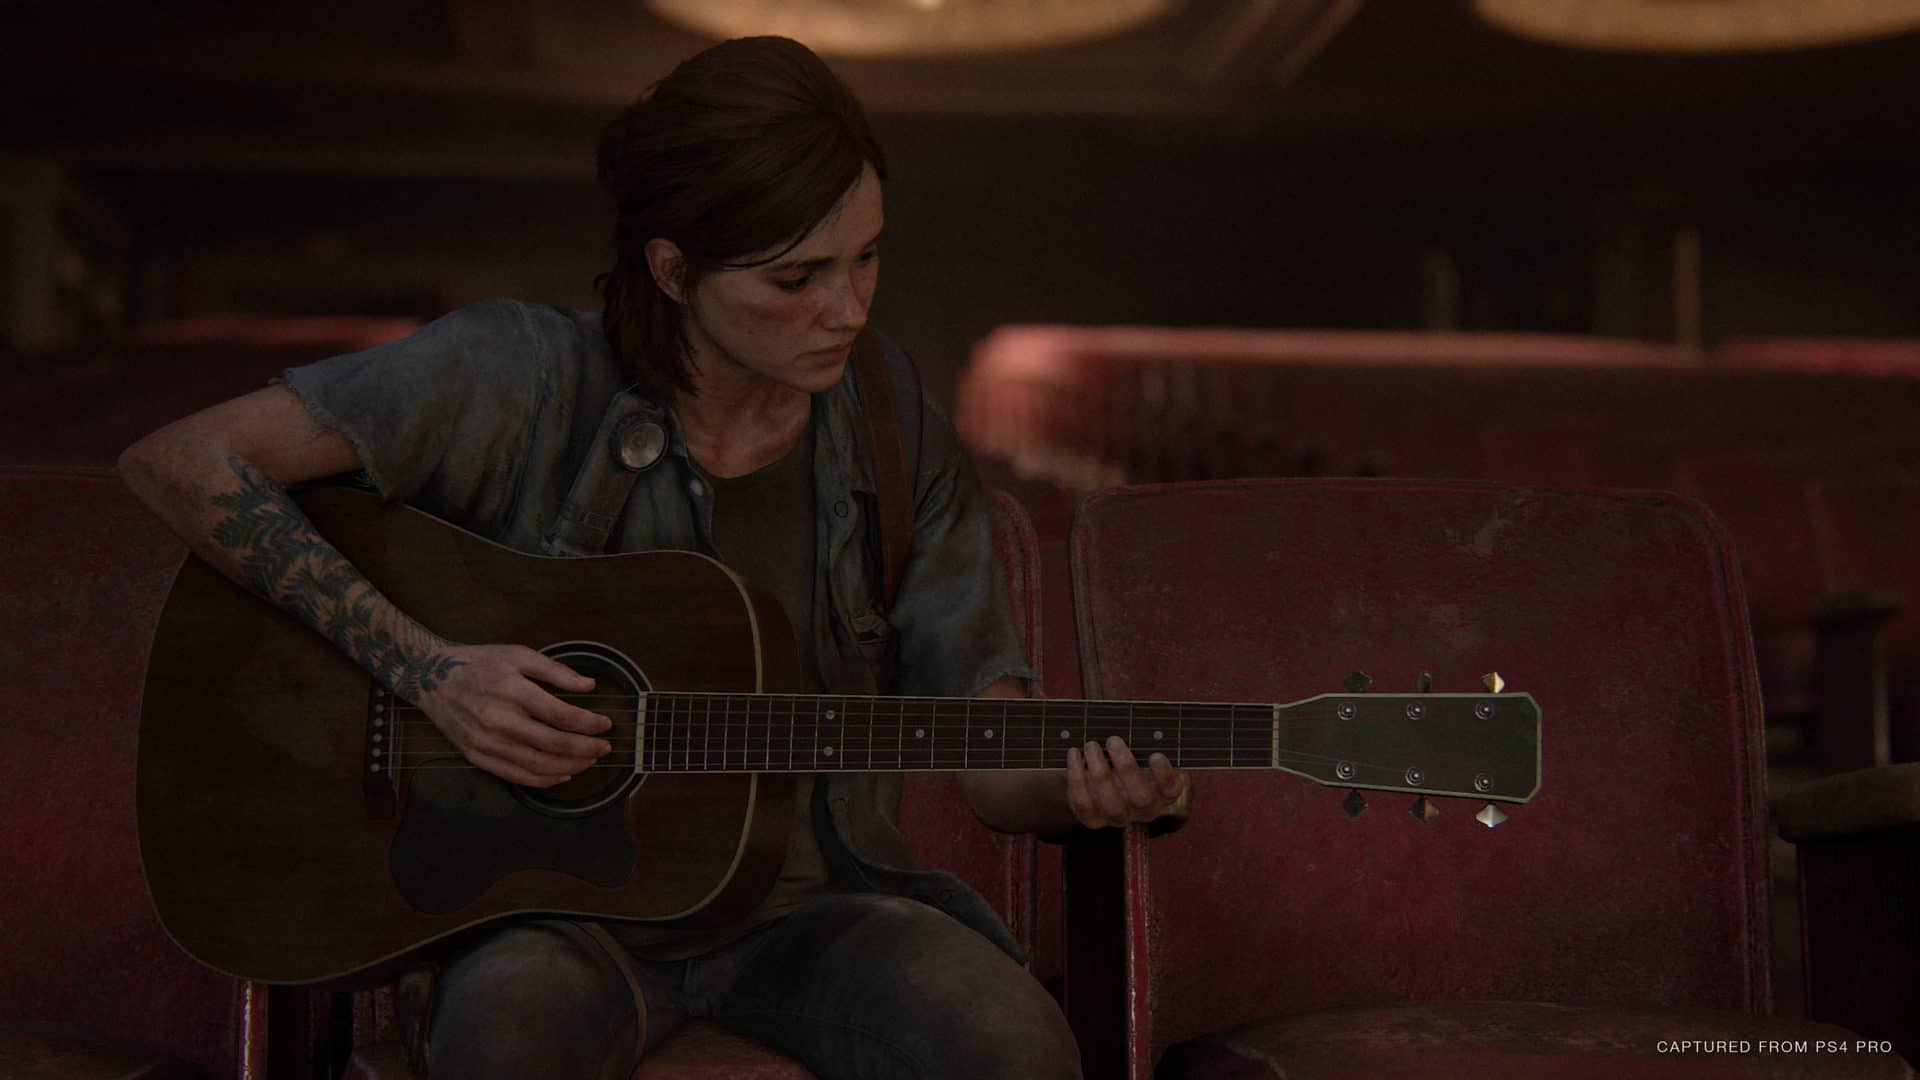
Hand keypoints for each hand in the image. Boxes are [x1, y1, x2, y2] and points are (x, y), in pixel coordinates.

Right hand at [415, 643, 612, 786]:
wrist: (429, 676)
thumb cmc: (479, 663)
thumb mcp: (518, 655)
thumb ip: (556, 671)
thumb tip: (589, 685)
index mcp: (511, 690)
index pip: (560, 715)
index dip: (589, 724)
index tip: (606, 724)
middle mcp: (497, 719)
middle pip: (553, 744)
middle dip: (586, 749)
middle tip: (605, 747)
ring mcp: (485, 742)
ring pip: (537, 765)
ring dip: (569, 767)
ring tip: (588, 761)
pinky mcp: (475, 756)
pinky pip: (515, 776)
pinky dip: (543, 779)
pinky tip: (561, 774)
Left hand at [1065, 735, 1190, 828]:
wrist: (1097, 785)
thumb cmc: (1122, 761)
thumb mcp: (1136, 752)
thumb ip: (1138, 741)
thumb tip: (1130, 717)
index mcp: (1161, 793)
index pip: (1171, 790)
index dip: (1165, 775)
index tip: (1155, 755)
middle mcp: (1143, 810)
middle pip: (1141, 798)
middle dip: (1126, 767)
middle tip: (1113, 739)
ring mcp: (1118, 818)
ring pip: (1111, 804)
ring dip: (1099, 771)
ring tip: (1091, 744)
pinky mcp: (1093, 820)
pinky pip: (1083, 803)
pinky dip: (1076, 777)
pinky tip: (1074, 754)